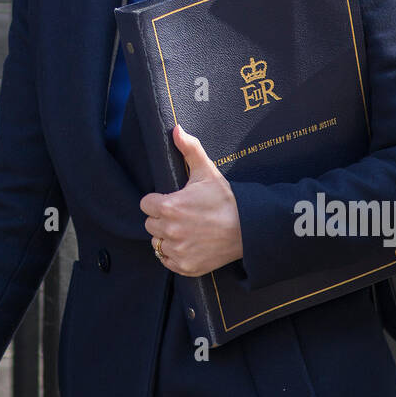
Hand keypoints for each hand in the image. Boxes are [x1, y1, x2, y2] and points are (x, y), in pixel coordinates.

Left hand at [141, 124, 243, 276]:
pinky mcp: (186, 267)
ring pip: (158, 244)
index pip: (146, 204)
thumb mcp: (207, 172)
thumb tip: (176, 129)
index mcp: (169, 207)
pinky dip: (175, 255)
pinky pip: (167, 261)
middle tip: (181, 215)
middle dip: (161, 219)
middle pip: (150, 225)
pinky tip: (189, 244)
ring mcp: (177, 251)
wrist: (249, 228)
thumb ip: (189, 149)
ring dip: (167, 238)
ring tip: (186, 230)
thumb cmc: (226, 199)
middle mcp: (170, 231)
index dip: (158, 201)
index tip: (172, 201)